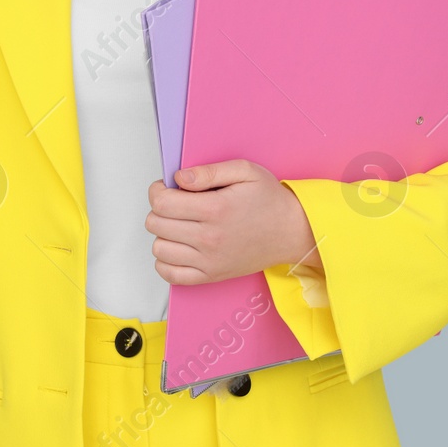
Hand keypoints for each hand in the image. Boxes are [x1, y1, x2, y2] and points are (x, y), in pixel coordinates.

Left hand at [146, 160, 321, 285]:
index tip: (165, 187)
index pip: (162, 203)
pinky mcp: (211, 275)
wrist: (292, 232)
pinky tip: (178, 246)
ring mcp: (209, 260)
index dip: (157, 191)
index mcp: (216, 209)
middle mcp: (209, 238)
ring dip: (162, 234)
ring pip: (159, 249)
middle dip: (159, 209)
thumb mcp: (245, 171)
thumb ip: (209, 171)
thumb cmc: (270, 201)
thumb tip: (180, 177)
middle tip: (174, 203)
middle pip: (156, 225)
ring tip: (179, 224)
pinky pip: (170, 275)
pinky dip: (165, 261)